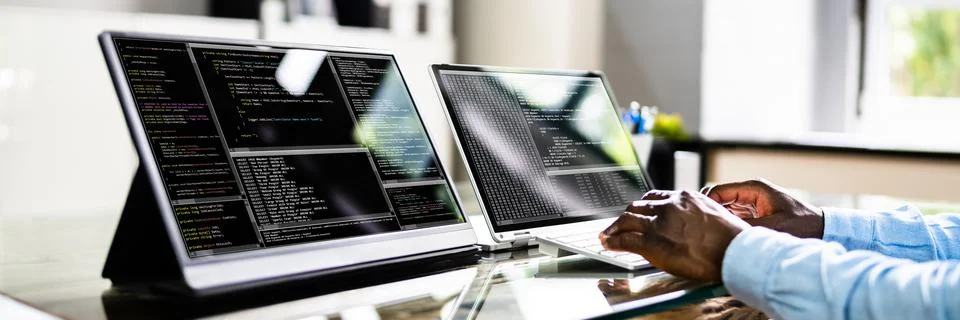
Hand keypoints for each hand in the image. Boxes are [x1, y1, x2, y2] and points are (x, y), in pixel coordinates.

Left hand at [599, 190, 749, 281]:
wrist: (735, 252)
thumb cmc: (732, 239)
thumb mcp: (714, 214)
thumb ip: (696, 213)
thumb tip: (691, 221)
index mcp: (684, 197)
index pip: (655, 197)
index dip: (643, 206)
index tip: (638, 211)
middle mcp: (669, 206)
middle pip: (637, 206)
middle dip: (626, 216)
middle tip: (619, 224)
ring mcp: (659, 223)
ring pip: (627, 219)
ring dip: (614, 227)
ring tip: (607, 234)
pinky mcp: (653, 241)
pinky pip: (625, 240)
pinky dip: (613, 241)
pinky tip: (608, 244)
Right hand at [701, 179, 823, 238]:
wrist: (822, 230)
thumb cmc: (802, 225)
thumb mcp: (772, 227)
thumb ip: (745, 227)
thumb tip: (721, 232)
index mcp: (754, 188)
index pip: (718, 190)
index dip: (706, 204)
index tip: (699, 220)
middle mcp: (751, 192)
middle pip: (719, 199)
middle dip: (710, 212)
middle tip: (701, 229)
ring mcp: (752, 202)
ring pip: (724, 208)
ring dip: (719, 219)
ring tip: (710, 234)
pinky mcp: (755, 212)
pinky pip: (734, 216)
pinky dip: (728, 224)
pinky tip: (724, 236)